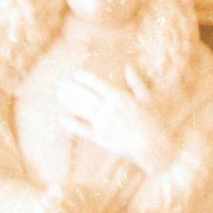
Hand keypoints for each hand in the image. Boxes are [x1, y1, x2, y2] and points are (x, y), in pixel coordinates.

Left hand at [57, 66, 178, 173]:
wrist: (151, 145)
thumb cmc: (153, 121)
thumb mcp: (147, 98)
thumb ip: (136, 82)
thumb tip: (129, 66)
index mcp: (119, 97)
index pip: (97, 84)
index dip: (85, 78)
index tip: (76, 74)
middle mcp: (108, 108)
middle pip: (85, 95)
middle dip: (72, 89)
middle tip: (60, 84)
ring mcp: (102, 123)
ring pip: (81, 109)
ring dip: (69, 101)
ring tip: (59, 95)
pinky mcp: (100, 137)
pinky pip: (82, 129)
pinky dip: (72, 124)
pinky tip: (62, 119)